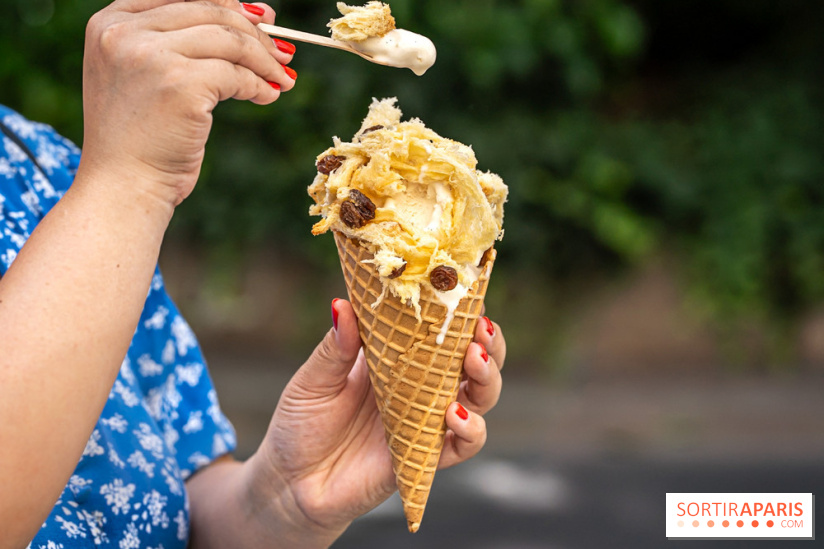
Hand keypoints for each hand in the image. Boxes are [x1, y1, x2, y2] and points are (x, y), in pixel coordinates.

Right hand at [79, 0, 295, 206]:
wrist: (122, 185)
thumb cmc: (139, 138)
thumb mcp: (145, 76)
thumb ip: (182, 42)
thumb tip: (258, 14)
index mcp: (110, 22)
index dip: (227, 5)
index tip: (261, 20)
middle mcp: (125, 32)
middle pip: (210, 11)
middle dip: (255, 32)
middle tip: (283, 53)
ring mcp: (151, 55)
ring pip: (229, 40)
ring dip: (264, 59)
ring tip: (282, 77)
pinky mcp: (180, 83)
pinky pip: (236, 74)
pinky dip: (260, 85)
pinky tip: (269, 96)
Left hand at [252, 299, 505, 540]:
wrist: (290, 484)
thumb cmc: (300, 425)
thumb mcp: (313, 380)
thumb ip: (335, 347)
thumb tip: (342, 303)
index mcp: (397, 357)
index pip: (441, 327)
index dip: (461, 309)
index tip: (466, 290)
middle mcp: (420, 386)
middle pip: (474, 359)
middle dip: (489, 342)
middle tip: (481, 329)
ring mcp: (427, 420)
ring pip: (480, 397)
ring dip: (487, 378)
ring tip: (474, 362)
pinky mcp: (425, 455)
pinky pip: (464, 444)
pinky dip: (471, 428)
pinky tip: (454, 414)